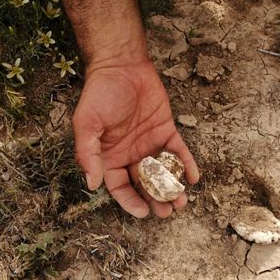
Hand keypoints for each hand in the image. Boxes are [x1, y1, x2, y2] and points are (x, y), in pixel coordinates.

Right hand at [72, 60, 199, 217]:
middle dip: (156, 199)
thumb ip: (88, 154)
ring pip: (162, 171)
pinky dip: (186, 164)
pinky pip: (178, 151)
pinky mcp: (166, 131)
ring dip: (172, 187)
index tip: (144, 213)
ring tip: (182, 201)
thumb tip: (92, 184)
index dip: (130, 202)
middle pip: (144, 184)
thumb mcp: (86, 124)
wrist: (122, 66)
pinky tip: (193, 177)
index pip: (120, 188)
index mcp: (109, 157)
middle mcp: (130, 154)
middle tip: (168, 211)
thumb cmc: (99, 94)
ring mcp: (149, 144)